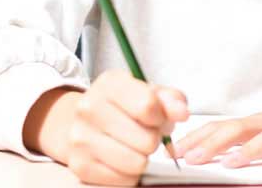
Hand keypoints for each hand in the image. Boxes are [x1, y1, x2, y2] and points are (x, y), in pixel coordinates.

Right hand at [65, 69, 188, 185]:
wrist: (80, 121)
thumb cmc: (120, 107)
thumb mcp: (147, 92)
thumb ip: (170, 100)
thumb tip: (181, 113)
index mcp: (109, 84)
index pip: (147, 105)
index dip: (162, 117)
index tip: (158, 119)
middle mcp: (89, 108)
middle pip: (147, 139)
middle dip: (153, 140)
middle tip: (143, 134)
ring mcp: (81, 138)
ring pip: (137, 163)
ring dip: (142, 158)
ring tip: (133, 147)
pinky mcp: (80, 165)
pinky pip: (124, 180)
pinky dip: (129, 174)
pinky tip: (121, 159)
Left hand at [173, 92, 261, 169]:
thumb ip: (244, 141)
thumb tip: (209, 154)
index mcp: (257, 122)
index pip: (219, 127)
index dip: (195, 139)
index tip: (172, 151)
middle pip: (237, 129)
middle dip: (211, 144)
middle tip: (190, 158)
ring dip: (249, 150)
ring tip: (230, 162)